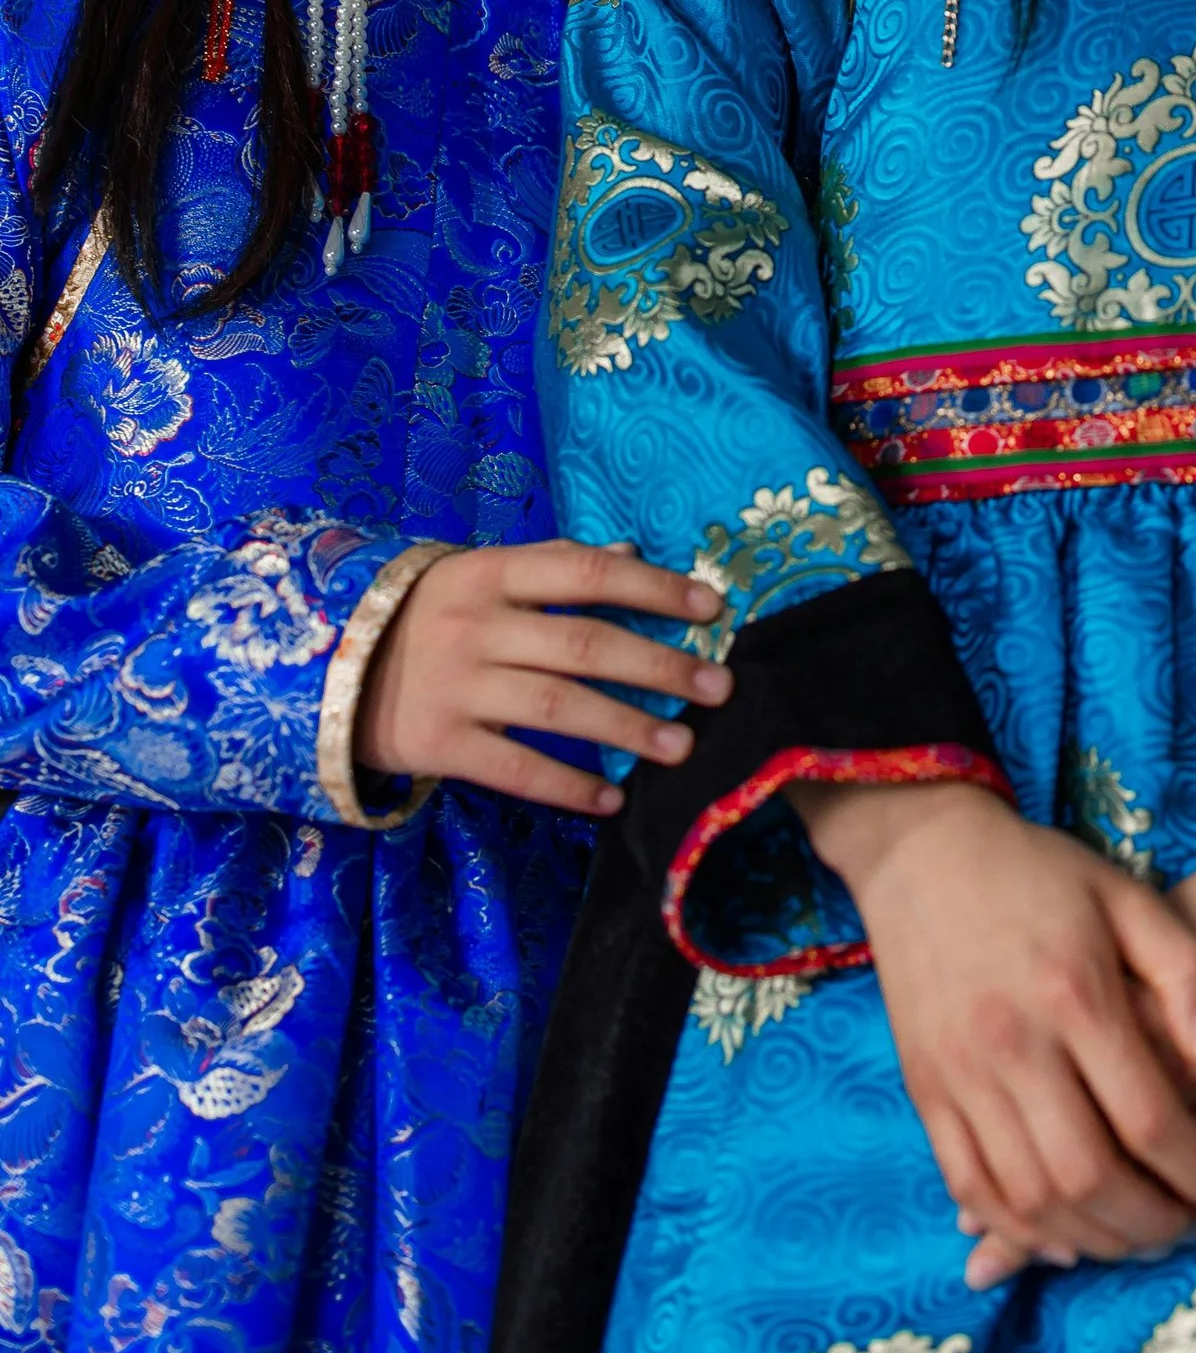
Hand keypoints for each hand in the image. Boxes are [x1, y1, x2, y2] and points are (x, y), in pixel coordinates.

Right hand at [355, 539, 727, 811]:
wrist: (320, 670)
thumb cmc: (421, 617)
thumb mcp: (476, 576)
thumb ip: (551, 568)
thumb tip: (633, 554)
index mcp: (489, 573)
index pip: (585, 573)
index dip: (652, 586)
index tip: (711, 607)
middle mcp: (476, 626)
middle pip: (584, 644)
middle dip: (659, 666)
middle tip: (718, 687)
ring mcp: (456, 686)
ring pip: (558, 708)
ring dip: (627, 727)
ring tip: (681, 747)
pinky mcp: (438, 745)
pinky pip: (514, 767)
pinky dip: (566, 784)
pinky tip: (611, 797)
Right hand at [792, 776, 1195, 1290]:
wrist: (923, 855)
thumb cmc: (1041, 873)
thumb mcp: (1128, 896)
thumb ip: (1185, 972)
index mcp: (1076, 995)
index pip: (1150, 1120)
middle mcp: (1014, 1046)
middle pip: (1090, 1175)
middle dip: (1152, 1224)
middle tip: (1192, 1230)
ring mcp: (961, 1076)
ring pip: (1030, 1197)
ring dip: (1093, 1239)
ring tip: (1141, 1240)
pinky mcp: (925, 1092)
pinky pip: (969, 1186)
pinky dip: (1017, 1228)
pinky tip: (1063, 1239)